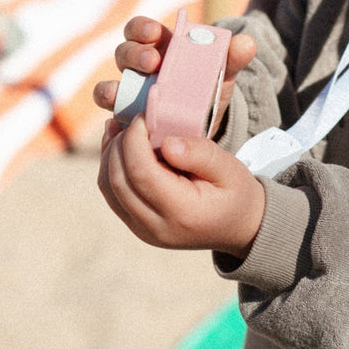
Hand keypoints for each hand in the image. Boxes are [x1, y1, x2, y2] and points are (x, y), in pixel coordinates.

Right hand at [93, 16, 256, 134]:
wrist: (205, 123)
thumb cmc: (206, 88)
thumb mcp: (221, 73)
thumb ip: (232, 57)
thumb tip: (248, 42)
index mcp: (158, 47)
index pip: (140, 29)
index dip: (142, 28)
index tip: (154, 32)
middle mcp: (137, 68)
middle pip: (123, 53)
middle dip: (135, 54)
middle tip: (153, 62)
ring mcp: (129, 93)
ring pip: (108, 86)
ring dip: (115, 88)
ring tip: (130, 94)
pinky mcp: (127, 118)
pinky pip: (111, 116)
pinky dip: (114, 117)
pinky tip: (126, 120)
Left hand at [98, 114, 265, 257]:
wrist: (239, 227)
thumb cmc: (236, 194)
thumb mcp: (230, 169)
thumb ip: (200, 154)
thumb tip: (166, 143)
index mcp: (183, 213)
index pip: (142, 173)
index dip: (134, 140)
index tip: (144, 117)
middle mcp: (157, 227)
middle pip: (118, 181)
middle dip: (119, 145)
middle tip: (133, 120)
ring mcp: (144, 231)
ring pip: (109, 188)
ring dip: (110, 155)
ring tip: (120, 129)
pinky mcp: (136, 227)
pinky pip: (113, 195)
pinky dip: (112, 168)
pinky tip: (121, 147)